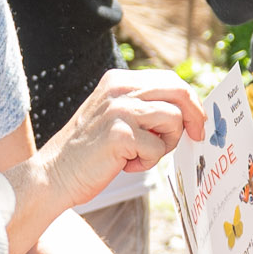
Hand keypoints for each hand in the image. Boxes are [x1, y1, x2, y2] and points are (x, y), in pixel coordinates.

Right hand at [38, 71, 203, 208]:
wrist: (55, 173)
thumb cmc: (90, 151)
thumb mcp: (116, 115)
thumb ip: (144, 106)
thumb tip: (187, 110)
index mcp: (119, 81)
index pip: (171, 80)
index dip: (191, 102)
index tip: (197, 122)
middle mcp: (119, 89)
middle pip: (179, 93)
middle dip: (194, 117)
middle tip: (197, 135)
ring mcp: (120, 110)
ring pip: (173, 120)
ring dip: (165, 144)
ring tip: (141, 154)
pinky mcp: (121, 134)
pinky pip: (158, 148)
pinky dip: (147, 162)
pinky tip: (125, 164)